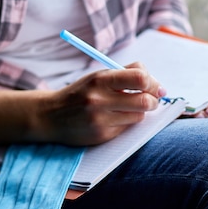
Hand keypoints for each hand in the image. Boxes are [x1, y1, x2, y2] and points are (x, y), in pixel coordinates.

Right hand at [41, 63, 166, 145]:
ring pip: (138, 116)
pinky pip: (126, 128)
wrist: (51, 116)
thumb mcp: (98, 76)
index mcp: (100, 79)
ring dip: (140, 112)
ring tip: (130, 108)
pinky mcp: (101, 135)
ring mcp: (100, 119)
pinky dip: (126, 122)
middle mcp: (100, 99)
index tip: (155, 87)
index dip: (153, 82)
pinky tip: (114, 118)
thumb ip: (126, 73)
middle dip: (154, 100)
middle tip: (152, 100)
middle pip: (144, 101)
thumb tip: (156, 83)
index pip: (139, 78)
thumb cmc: (81, 93)